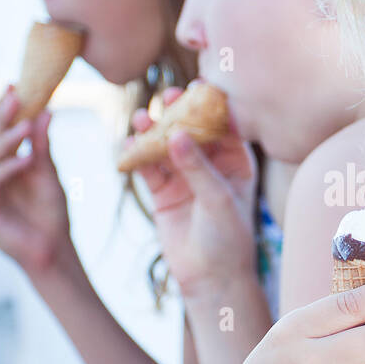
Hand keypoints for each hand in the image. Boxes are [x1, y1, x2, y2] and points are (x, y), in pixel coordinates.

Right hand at [0, 84, 71, 275]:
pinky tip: (25, 161)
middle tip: (15, 94)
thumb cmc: (51, 213)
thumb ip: (42, 145)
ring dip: (8, 140)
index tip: (16, 84)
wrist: (53, 248)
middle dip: (2, 115)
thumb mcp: (49, 173)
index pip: (1, 130)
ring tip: (25, 126)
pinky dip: (9, 169)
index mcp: (4, 162)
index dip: (6, 108)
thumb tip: (46, 111)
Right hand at [119, 87, 259, 297]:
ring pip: (165, 145)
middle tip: (167, 97)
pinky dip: (137, 155)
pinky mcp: (162, 191)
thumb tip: (175, 134)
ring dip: (153, 131)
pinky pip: (147, 167)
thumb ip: (197, 167)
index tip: (198, 85)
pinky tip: (128, 143)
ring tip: (142, 118)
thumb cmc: (229, 238)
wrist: (211, 278)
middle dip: (178, 112)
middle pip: (191, 130)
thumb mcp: (218, 199)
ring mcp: (184, 176)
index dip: (210, 105)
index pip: (223, 125)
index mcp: (235, 161)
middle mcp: (209, 164)